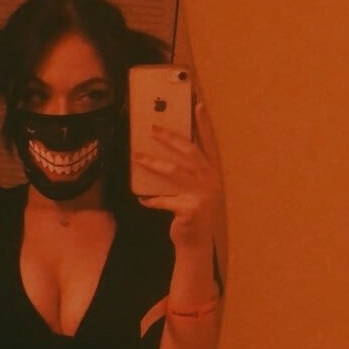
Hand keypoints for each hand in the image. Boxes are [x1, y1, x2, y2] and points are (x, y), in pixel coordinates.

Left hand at [133, 102, 222, 249]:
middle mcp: (210, 180)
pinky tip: (141, 199)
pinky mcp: (189, 209)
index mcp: (212, 172)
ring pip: (173, 172)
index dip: (204, 125)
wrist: (196, 243)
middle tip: (152, 127)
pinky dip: (152, 200)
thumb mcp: (195, 189)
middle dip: (170, 138)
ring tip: (136, 156)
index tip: (198, 105)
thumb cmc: (192, 211)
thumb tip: (165, 152)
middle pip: (189, 152)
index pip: (209, 143)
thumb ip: (187, 172)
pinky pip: (164, 201)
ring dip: (152, 163)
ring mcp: (201, 195)